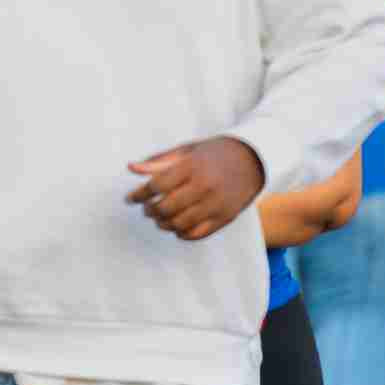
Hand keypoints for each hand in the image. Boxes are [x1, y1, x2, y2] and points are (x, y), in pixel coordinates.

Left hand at [126, 136, 266, 240]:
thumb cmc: (215, 152)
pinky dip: (182, 234)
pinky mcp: (225, 217)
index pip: (157, 186)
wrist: (254, 158)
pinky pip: (198, 234)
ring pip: (180, 224)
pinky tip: (176, 228)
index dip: (139, 194)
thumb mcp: (187, 150)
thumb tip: (131, 168)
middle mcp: (204, 187)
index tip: (130, 198)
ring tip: (159, 219)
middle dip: (150, 210)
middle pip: (166, 207)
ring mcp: (216, 204)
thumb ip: (159, 161)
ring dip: (164, 224)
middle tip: (146, 209)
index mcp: (192, 167)